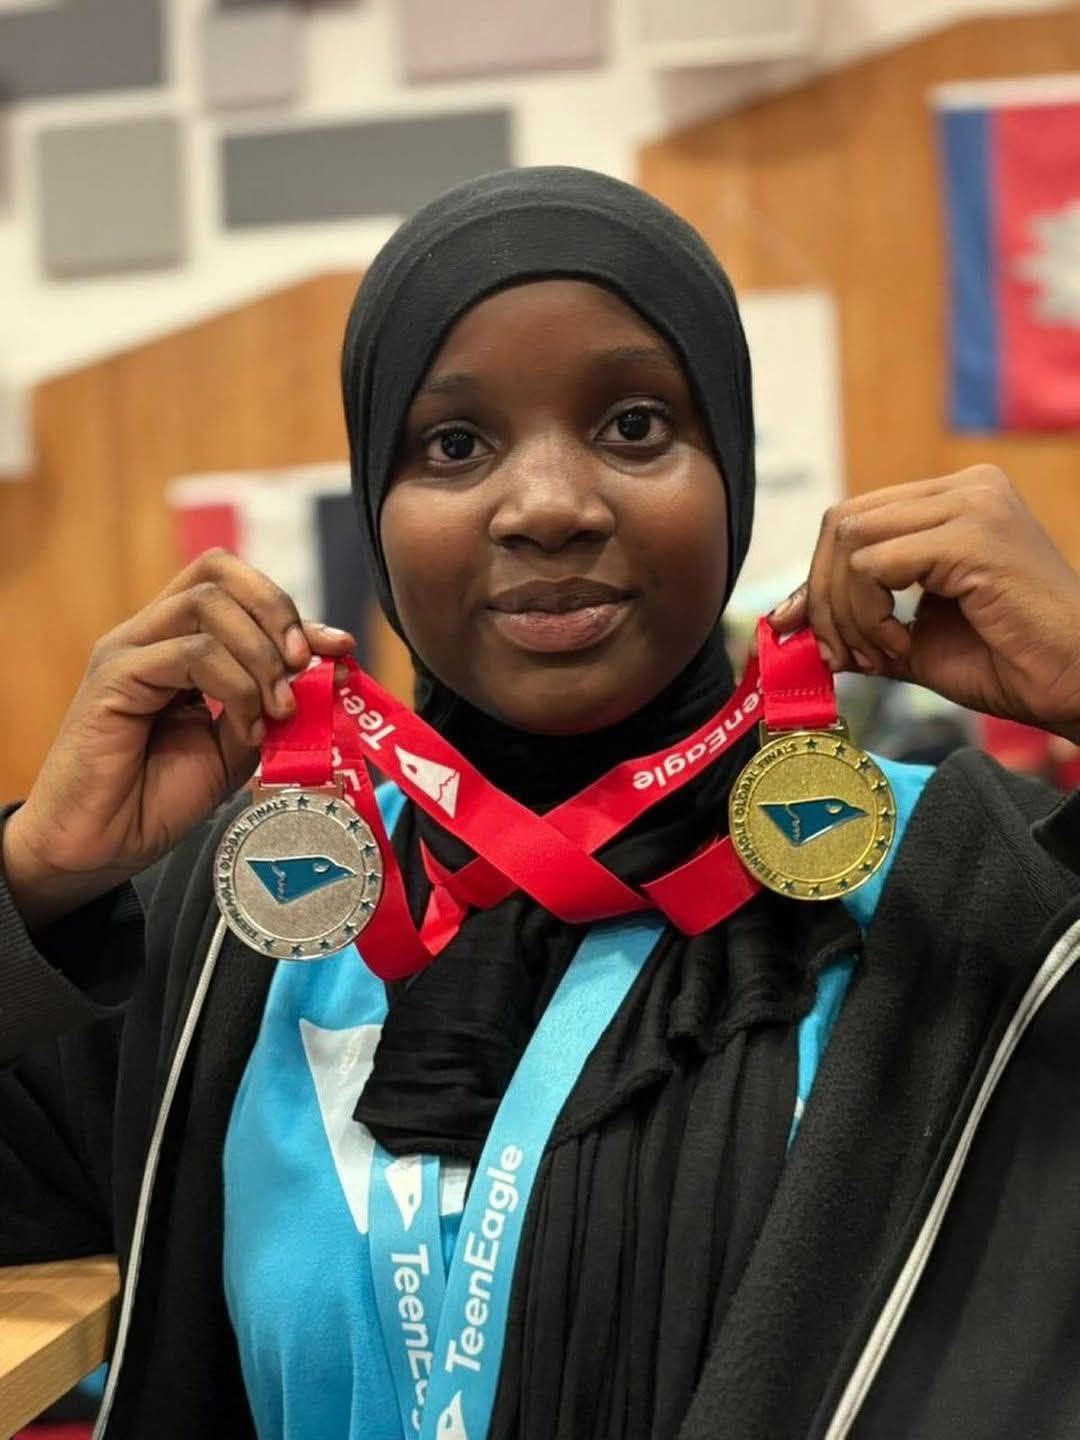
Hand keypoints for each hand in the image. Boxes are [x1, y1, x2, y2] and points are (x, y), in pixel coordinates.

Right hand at [3, 550, 355, 927]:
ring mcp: (129, 650)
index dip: (291, 608)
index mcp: (179, 641)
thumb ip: (271, 703)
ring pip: (208, 606)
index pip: (235, 584)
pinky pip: (191, 653)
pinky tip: (248, 728)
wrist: (101, 847)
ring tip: (279, 710)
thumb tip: (328, 668)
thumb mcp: (236, 745)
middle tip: (304, 669)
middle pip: (219, 572)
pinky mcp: (115, 677)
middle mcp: (150, 633)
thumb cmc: (158, 798)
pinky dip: (235, 686)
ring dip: (261, 657)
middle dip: (278, 614)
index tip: (338, 647)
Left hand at [769, 466, 1079, 741]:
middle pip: (843, 522)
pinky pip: (874, 567)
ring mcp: (972, 504)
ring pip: (851, 542)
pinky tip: (902, 646)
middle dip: (822, 596)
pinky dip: (870, 615)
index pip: (855, 518)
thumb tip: (788, 624)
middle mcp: (966, 488)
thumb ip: (858, 624)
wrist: (1077, 685)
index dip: (818, 577)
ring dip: (846, 612)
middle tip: (840, 654)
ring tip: (880, 654)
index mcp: (957, 499)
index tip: (807, 632)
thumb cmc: (1009, 663)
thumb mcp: (915, 640)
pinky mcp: (972, 536)